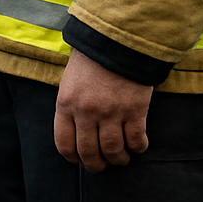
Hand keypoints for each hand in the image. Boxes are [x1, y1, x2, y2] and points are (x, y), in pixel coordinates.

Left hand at [54, 49, 151, 171]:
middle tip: (103, 164)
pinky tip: (138, 145)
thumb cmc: (92, 55)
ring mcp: (111, 112)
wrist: (118, 36)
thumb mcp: (71, 78)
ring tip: (122, 158)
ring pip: (113, 152)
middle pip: (89, 154)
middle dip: (96, 165)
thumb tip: (75, 130)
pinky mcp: (134, 109)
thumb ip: (71, 104)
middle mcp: (87, 112)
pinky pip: (136, 140)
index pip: (64, 144)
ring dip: (118, 159)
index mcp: (66, 103)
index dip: (73, 158)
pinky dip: (138, 148)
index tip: (80, 160)